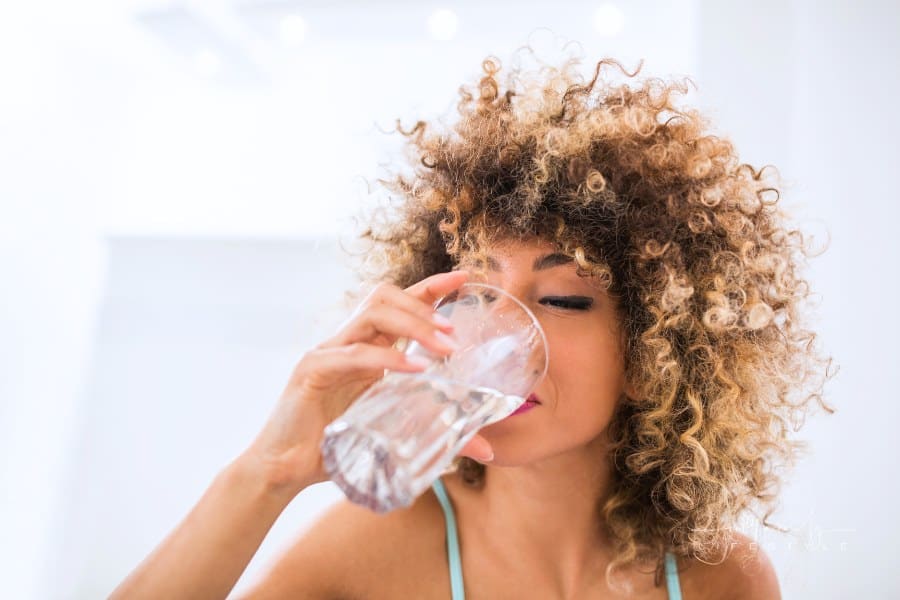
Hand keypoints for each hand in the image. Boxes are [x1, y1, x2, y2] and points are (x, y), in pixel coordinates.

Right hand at [240, 270, 493, 496]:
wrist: (285, 471)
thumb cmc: (337, 448)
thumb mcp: (394, 434)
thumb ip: (437, 433)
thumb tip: (485, 448)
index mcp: (366, 348)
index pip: (399, 303)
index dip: (431, 287)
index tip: (466, 278)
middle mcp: (347, 342)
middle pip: (385, 297)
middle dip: (424, 305)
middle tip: (455, 331)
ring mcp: (328, 352)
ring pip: (371, 314)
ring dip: (413, 325)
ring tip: (443, 347)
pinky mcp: (312, 371)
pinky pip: (354, 355)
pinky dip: (387, 359)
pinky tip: (414, 370)